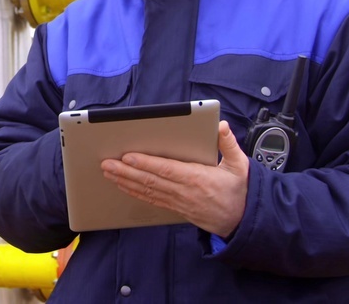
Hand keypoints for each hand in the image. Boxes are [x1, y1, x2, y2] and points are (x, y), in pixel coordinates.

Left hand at [100, 120, 249, 237]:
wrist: (241, 220)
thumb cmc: (239, 190)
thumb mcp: (240, 165)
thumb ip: (229, 144)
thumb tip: (222, 126)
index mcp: (198, 178)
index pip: (166, 169)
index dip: (146, 164)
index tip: (128, 157)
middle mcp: (184, 191)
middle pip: (150, 181)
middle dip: (126, 172)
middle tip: (107, 163)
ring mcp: (178, 201)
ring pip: (147, 191)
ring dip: (126, 182)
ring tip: (108, 172)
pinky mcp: (175, 208)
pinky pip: (152, 199)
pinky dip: (135, 192)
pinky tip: (123, 186)